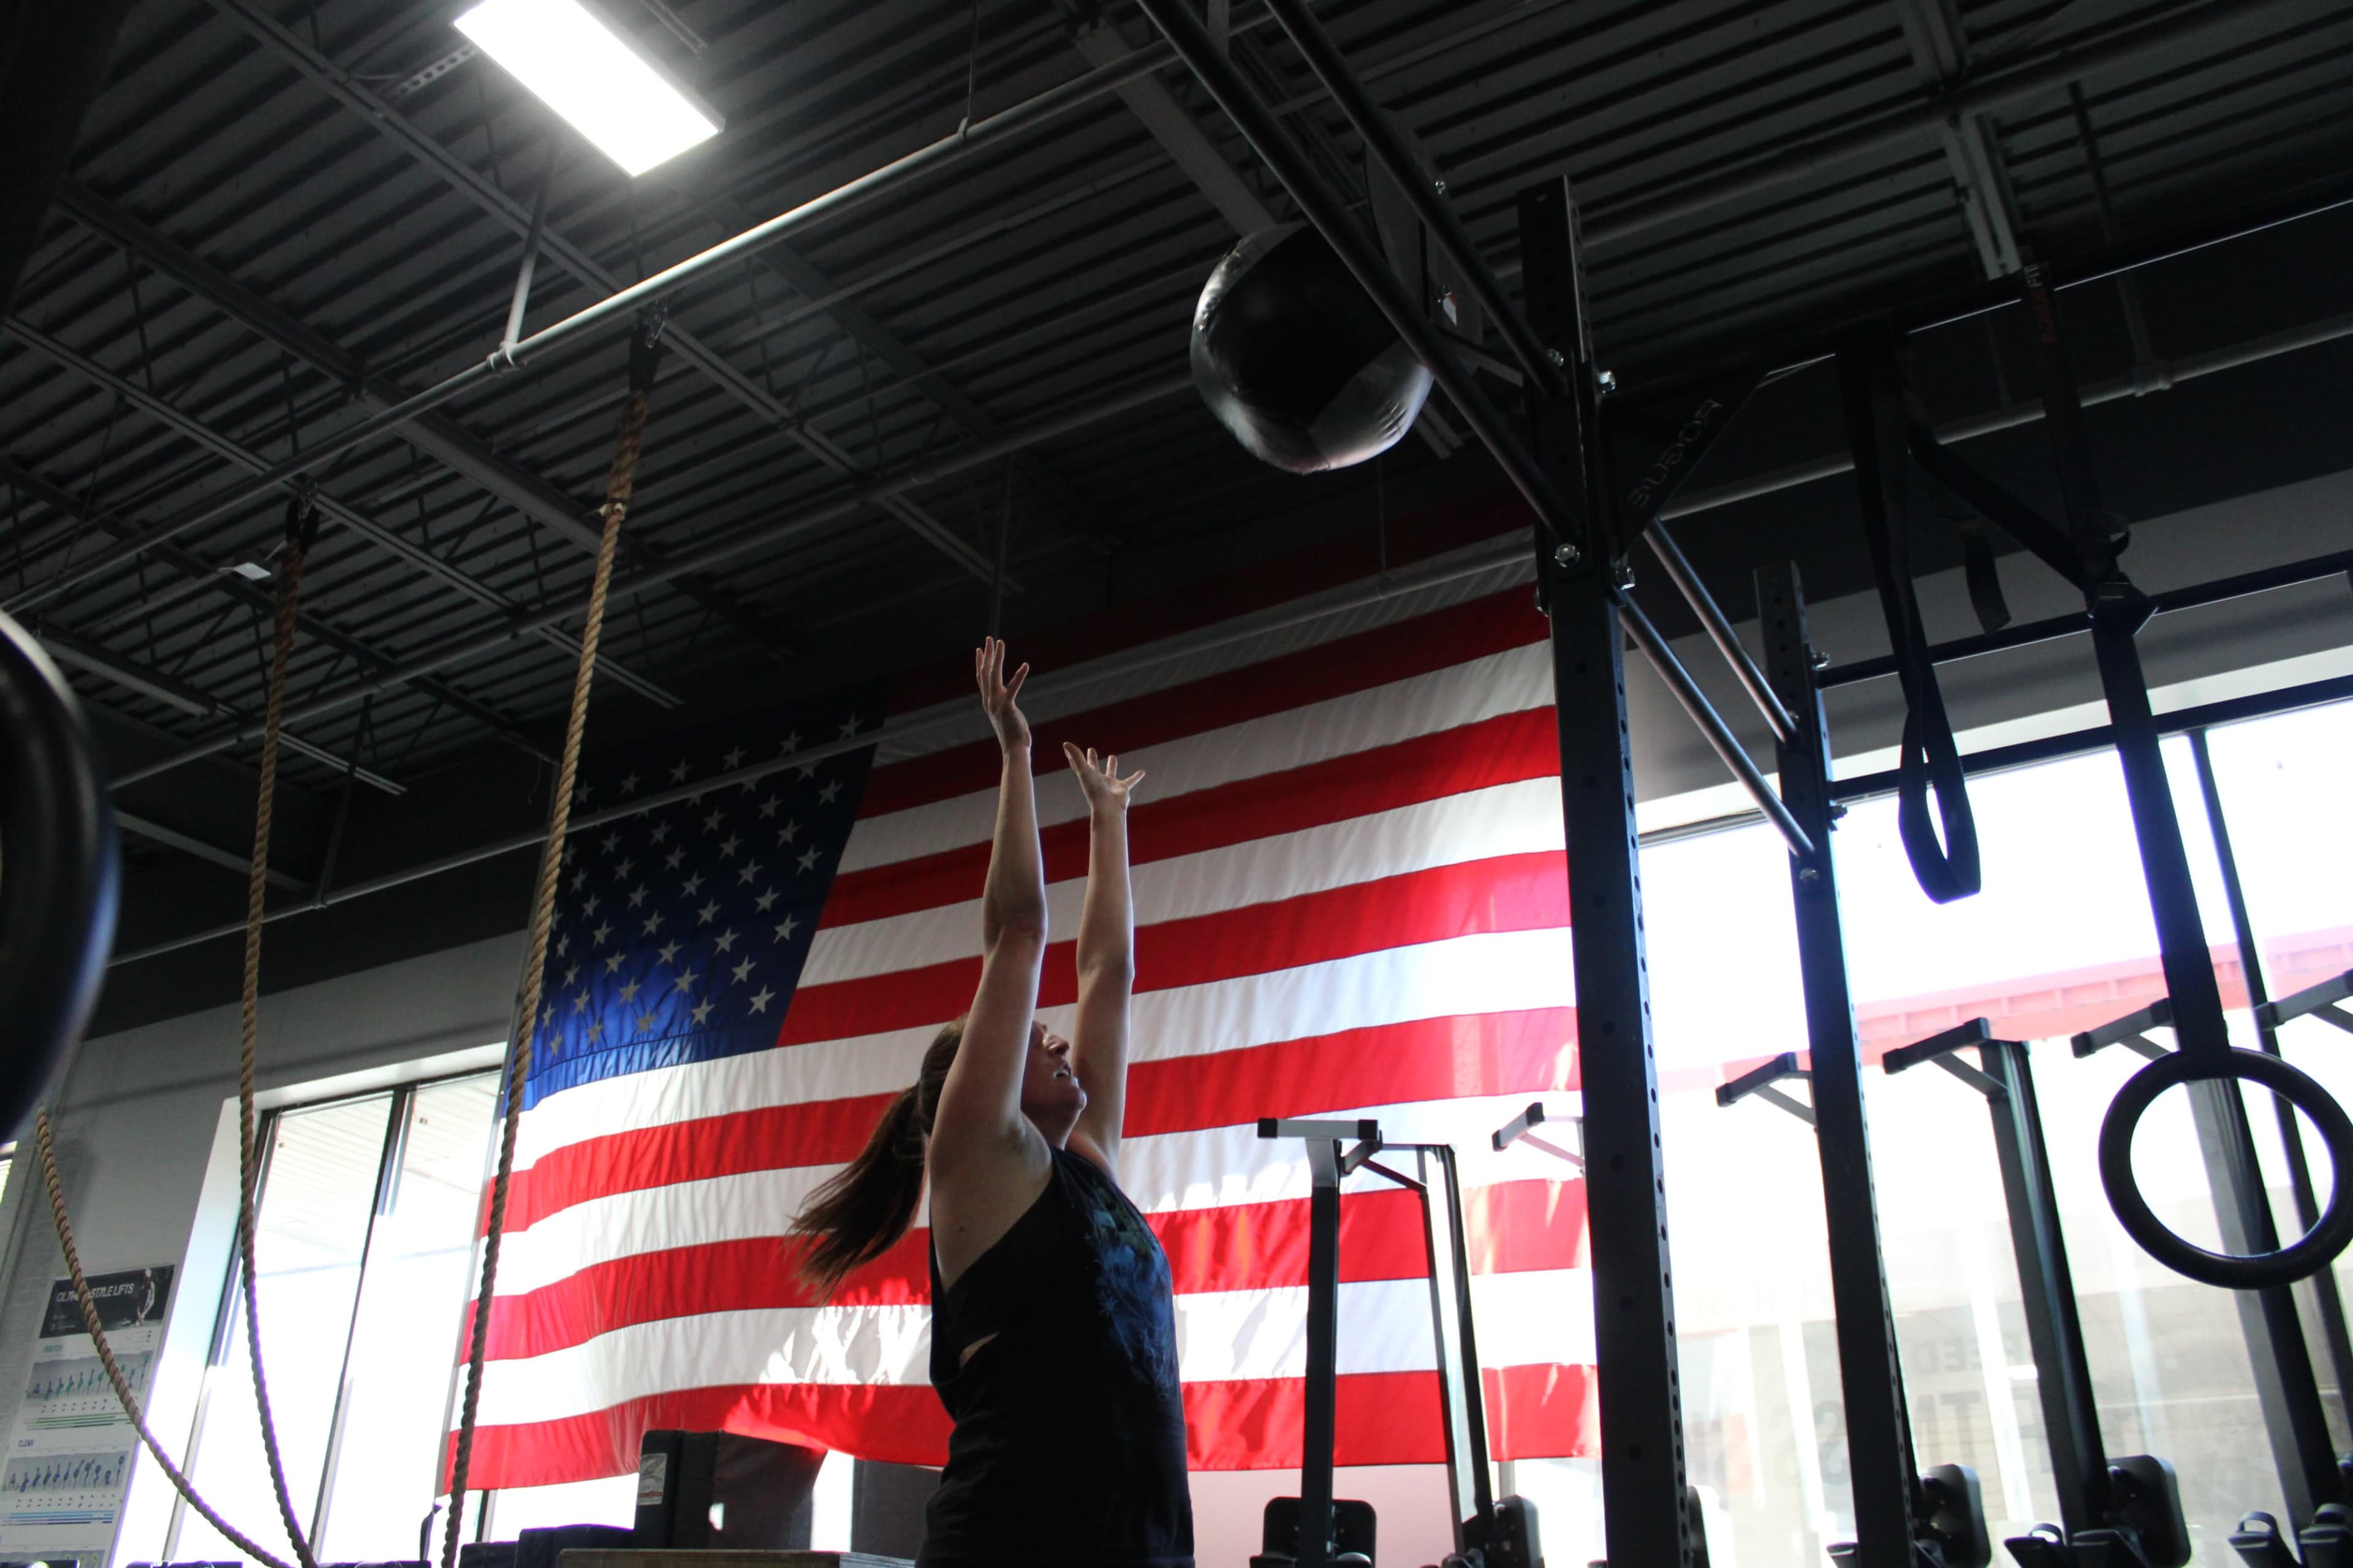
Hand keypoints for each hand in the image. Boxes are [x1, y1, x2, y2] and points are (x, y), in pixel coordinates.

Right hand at [975, 637, 1030, 751]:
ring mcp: (996, 704)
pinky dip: (1019, 676)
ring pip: (994, 675)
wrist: (1014, 750)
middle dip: (987, 654)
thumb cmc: (1013, 736)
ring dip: (997, 657)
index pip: (982, 678)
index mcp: (988, 702)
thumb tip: (1005, 702)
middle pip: (986, 672)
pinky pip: (1013, 687)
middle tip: (989, 638)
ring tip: (1000, 642)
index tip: (979, 650)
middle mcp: (989, 701)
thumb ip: (1003, 706)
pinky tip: (1025, 665)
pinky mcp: (1007, 707)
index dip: (980, 663)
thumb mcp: (1005, 717)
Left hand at [1064, 743, 1144, 812]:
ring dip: (1111, 766)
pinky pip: (1131, 781)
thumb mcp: (1084, 770)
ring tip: (1112, 757)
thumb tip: (1065, 743)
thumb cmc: (1095, 790)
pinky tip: (1142, 772)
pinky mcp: (1123, 788)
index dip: (1073, 756)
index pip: (1078, 764)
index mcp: (1087, 777)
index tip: (1069, 749)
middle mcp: (1098, 780)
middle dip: (1092, 759)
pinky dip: (1136, 777)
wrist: (1108, 808)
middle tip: (1091, 750)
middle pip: (1093, 767)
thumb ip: (1076, 756)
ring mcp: (1110, 785)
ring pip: (1111, 773)